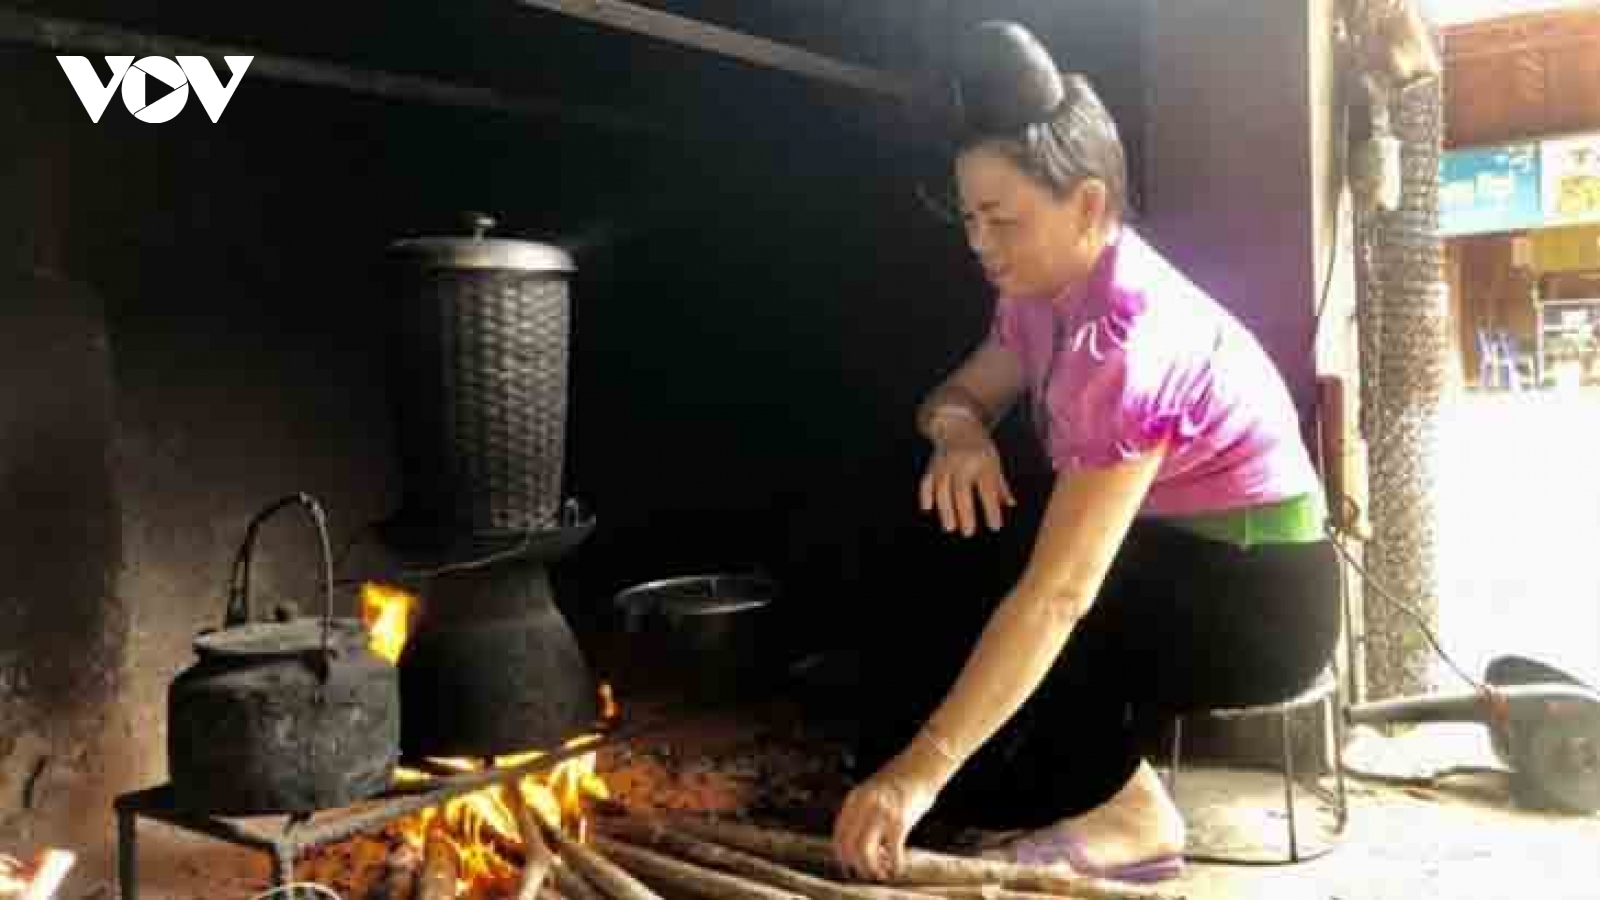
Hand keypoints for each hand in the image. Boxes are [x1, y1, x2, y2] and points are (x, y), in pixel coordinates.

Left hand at [832, 763, 938, 881]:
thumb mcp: (872, 791)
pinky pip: (893, 852)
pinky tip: (898, 868)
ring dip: (872, 869)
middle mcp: (864, 806)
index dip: (842, 855)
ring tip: (882, 874)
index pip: (838, 835)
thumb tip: (860, 841)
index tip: (848, 866)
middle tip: (866, 874)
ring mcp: (881, 813)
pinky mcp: (900, 821)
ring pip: (865, 853)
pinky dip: (894, 865)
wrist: (923, 764)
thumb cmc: (901, 780)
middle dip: (856, 866)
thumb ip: (863, 811)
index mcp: (854, 798)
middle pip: (848, 847)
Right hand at [920, 415, 1015, 536]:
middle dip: (965, 512)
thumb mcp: (994, 463)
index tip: (995, 527)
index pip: (988, 489)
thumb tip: (1011, 504)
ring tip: (950, 528)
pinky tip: (927, 509)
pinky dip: (925, 495)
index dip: (992, 509)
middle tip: (968, 533)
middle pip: (962, 490)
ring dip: (945, 509)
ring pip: (942, 488)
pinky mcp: (932, 464)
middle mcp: (962, 462)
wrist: (959, 424)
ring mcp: (945, 462)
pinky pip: (926, 480)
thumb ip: (1001, 485)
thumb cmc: (980, 449)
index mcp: (983, 462)